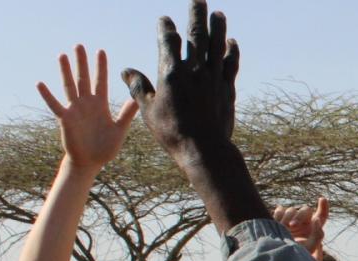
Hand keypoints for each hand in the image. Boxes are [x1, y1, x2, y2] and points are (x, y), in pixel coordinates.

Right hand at [38, 46, 138, 171]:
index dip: (101, 67)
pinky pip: (55, 105)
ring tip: (62, 55)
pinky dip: (48, 95)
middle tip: (79, 45)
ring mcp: (75, 110)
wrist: (90, 162)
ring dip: (66, 71)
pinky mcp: (66, 119)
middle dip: (82, 62)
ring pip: (70, 86)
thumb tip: (137, 99)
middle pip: (84, 78)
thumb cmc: (105, 148)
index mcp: (100, 105)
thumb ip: (127, 114)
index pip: (101, 81)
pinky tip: (40, 83)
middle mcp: (87, 104)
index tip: (101, 51)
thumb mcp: (120, 129)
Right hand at [121, 1, 238, 160]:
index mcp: (171, 73)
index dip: (165, 27)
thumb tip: (125, 70)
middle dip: (196, 15)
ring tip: (218, 13)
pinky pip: (230, 64)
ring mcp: (213, 78)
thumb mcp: (148, 110)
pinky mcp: (226, 88)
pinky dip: (231, 51)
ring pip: (216, 45)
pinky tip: (231, 42)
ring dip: (218, 27)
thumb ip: (138, 87)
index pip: (168, 40)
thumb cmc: (171, 132)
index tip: (164, 19)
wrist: (204, 150)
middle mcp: (194, 70)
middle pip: (196, 35)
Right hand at [274, 197, 327, 257]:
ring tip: (282, 228)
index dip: (324, 207)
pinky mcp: (279, 219)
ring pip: (292, 210)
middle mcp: (303, 222)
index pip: (321, 215)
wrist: (279, 259)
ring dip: (287, 217)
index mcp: (313, 229)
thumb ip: (318, 234)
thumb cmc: (296, 256)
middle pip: (306, 210)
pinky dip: (278, 216)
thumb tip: (316, 219)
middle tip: (292, 225)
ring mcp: (291, 220)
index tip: (322, 199)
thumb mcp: (310, 248)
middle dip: (299, 216)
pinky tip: (276, 224)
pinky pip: (279, 210)